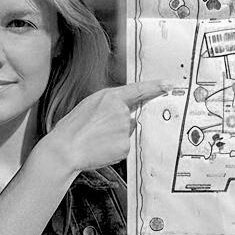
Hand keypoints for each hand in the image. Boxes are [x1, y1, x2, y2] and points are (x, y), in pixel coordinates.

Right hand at [44, 80, 170, 173]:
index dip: (155, 87)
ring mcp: (124, 129)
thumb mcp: (89, 105)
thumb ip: (109, 104)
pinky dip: (113, 149)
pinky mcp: (125, 146)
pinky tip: (100, 148)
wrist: (65, 150)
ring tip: (94, 139)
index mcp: (110, 97)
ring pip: (125, 132)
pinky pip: (123, 146)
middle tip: (96, 129)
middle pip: (129, 116)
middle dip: (116, 123)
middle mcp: (121, 111)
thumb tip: (126, 113)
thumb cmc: (72, 128)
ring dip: (114, 136)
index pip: (138, 90)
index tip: (169, 84)